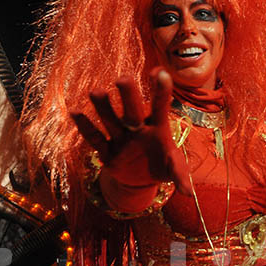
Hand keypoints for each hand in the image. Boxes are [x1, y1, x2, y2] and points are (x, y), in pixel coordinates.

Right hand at [71, 68, 191, 196]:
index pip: (160, 106)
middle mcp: (138, 128)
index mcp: (158, 127)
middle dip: (128, 95)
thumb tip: (190, 193)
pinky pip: (95, 139)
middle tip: (123, 79)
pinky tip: (75, 112)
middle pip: (133, 109)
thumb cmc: (161, 166)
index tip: (159, 71)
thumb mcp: (173, 170)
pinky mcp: (107, 152)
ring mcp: (121, 138)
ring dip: (104, 108)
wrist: (142, 179)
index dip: (160, 90)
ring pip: (111, 120)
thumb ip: (180, 177)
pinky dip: (85, 127)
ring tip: (96, 92)